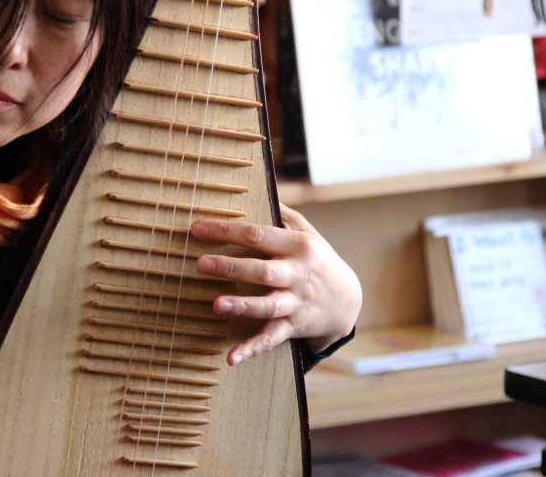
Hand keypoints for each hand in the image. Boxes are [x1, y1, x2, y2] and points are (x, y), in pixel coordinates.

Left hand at [191, 203, 361, 365]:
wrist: (348, 300)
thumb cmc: (319, 260)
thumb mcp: (309, 233)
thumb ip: (284, 214)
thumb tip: (262, 188)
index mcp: (297, 246)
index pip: (257, 234)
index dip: (226, 230)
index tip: (197, 228)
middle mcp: (297, 273)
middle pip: (262, 269)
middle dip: (231, 266)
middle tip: (200, 264)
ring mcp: (296, 301)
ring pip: (267, 305)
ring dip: (242, 305)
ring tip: (217, 304)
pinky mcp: (294, 325)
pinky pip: (271, 338)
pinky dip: (252, 348)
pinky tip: (231, 358)